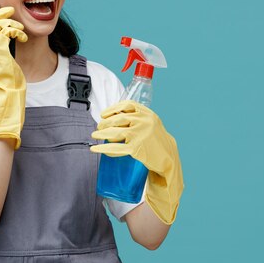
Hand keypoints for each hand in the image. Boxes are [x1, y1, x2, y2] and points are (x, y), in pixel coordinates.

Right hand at [0, 1, 27, 148]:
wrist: (8, 96)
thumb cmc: (9, 82)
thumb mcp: (4, 62)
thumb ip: (2, 51)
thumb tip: (7, 41)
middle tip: (9, 9)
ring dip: (11, 23)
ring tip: (20, 30)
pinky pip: (6, 32)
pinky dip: (16, 31)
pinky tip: (22, 37)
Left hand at [90, 100, 183, 223]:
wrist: (169, 157)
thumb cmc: (156, 140)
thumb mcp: (151, 123)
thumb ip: (137, 118)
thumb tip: (114, 117)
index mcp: (147, 113)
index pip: (127, 105)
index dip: (113, 109)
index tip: (103, 114)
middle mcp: (144, 122)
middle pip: (118, 119)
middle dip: (105, 123)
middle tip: (98, 127)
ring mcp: (140, 135)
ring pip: (115, 132)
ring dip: (101, 134)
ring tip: (94, 135)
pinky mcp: (136, 149)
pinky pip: (116, 148)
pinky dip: (104, 148)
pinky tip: (95, 149)